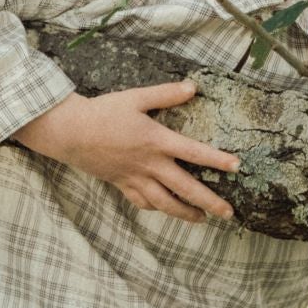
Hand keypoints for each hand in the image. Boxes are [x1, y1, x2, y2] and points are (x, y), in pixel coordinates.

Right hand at [14, 81, 239, 222]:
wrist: (70, 133)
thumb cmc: (103, 113)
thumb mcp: (136, 98)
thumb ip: (166, 94)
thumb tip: (193, 87)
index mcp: (156, 141)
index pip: (194, 152)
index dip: (217, 160)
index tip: (237, 167)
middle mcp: (149, 164)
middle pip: (185, 188)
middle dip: (209, 202)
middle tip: (228, 213)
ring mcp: (135, 178)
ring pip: (165, 203)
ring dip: (185, 213)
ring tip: (202, 219)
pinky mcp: (121, 184)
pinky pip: (142, 202)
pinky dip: (156, 207)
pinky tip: (165, 209)